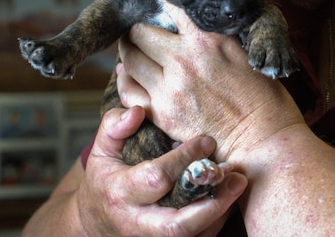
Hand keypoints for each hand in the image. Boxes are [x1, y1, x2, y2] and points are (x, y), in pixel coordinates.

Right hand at [75, 104, 246, 236]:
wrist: (96, 222)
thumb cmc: (105, 180)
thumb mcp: (102, 151)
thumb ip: (116, 126)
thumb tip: (138, 110)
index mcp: (120, 193)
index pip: (157, 178)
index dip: (184, 159)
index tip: (207, 140)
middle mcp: (137, 222)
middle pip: (178, 224)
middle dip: (211, 202)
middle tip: (236, 177)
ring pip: (192, 236)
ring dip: (220, 212)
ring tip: (238, 184)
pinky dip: (216, 221)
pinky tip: (227, 197)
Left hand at [117, 4, 304, 162]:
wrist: (262, 141)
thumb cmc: (264, 97)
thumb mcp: (247, 53)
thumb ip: (219, 36)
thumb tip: (200, 22)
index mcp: (207, 40)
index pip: (172, 7)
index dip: (163, 0)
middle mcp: (183, 60)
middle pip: (140, 33)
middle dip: (138, 29)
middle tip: (140, 30)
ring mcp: (169, 88)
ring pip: (130, 60)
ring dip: (129, 52)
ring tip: (132, 49)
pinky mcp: (162, 114)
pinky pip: (129, 91)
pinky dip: (125, 80)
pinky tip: (128, 75)